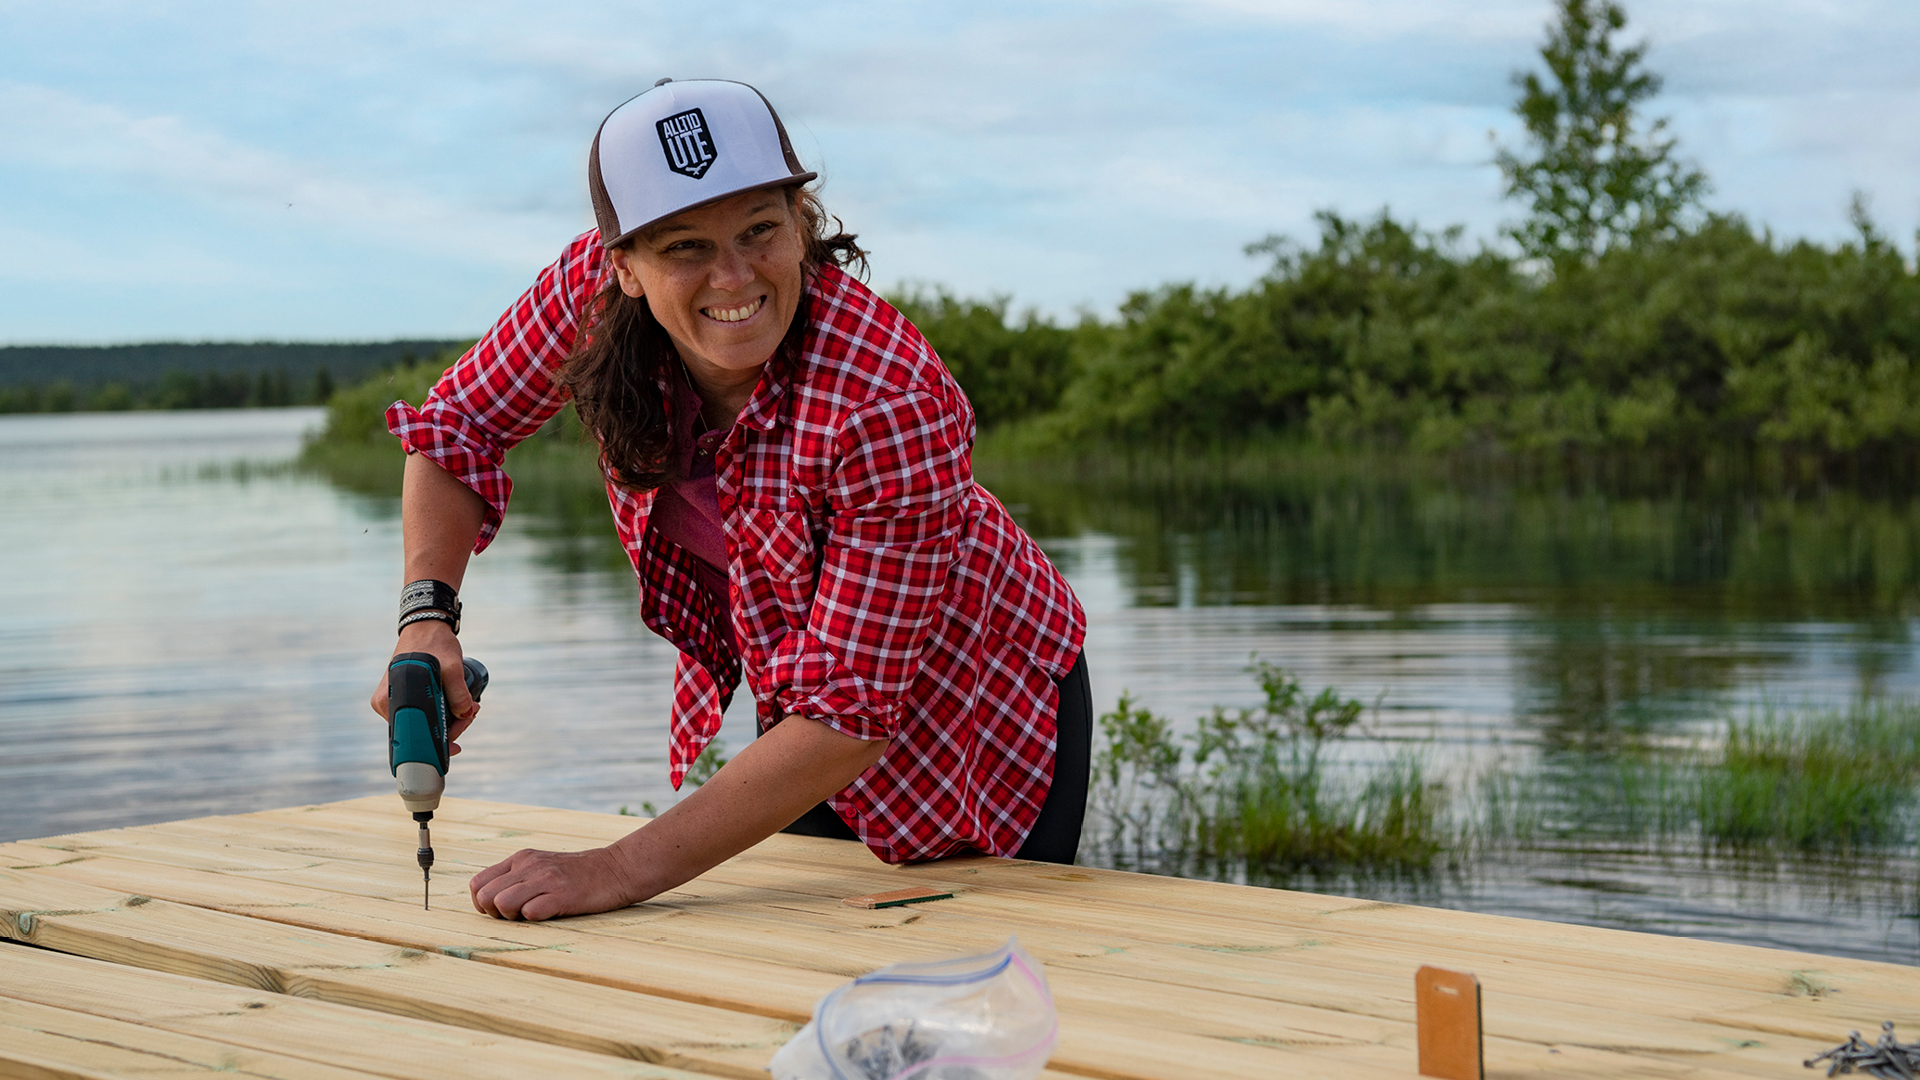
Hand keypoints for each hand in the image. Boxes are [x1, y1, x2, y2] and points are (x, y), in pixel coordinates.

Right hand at [369, 620, 478, 752]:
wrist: (425, 626)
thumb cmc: (433, 643)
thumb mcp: (451, 666)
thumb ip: (459, 692)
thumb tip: (465, 714)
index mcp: (388, 700)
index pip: (412, 736)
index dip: (435, 744)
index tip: (454, 748)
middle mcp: (387, 704)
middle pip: (419, 731)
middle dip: (450, 728)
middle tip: (471, 714)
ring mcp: (395, 700)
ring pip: (424, 723)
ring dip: (449, 720)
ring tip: (470, 707)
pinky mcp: (405, 697)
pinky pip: (423, 713)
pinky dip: (441, 713)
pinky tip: (458, 707)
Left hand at [469, 846, 641, 920]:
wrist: (616, 868)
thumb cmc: (577, 874)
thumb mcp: (542, 866)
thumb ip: (517, 878)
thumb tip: (489, 901)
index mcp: (521, 859)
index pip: (478, 883)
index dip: (482, 903)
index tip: (500, 910)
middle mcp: (529, 866)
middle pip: (485, 896)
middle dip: (494, 913)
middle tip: (515, 915)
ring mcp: (546, 879)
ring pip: (502, 903)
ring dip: (512, 917)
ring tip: (532, 914)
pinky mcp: (562, 895)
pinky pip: (530, 912)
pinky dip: (534, 918)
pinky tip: (550, 913)